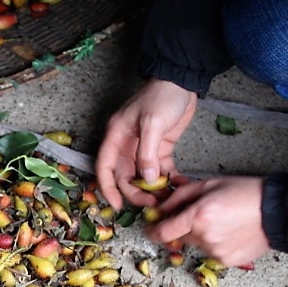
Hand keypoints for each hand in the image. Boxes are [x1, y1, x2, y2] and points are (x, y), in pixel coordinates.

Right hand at [95, 79, 197, 209]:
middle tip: (152, 204)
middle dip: (136, 192)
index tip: (117, 205)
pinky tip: (178, 185)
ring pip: (142, 177)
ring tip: (167, 198)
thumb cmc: (162, 96)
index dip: (108, 188)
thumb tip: (146, 179)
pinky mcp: (160, 149)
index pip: (105, 168)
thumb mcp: (152, 123)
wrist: (182, 81)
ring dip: (152, 189)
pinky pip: (160, 170)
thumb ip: (148, 153)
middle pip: (124, 177)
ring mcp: (143, 148)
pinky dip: (168, 180)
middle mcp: (126, 146)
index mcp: (116, 137)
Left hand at [146, 175, 269, 267]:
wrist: (278, 211)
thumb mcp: (209, 184)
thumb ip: (179, 197)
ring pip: (196, 244)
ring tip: (223, 222)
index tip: (150, 228)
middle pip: (180, 236)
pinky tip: (231, 232)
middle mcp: (204, 236)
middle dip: (184, 227)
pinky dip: (215, 244)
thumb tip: (159, 209)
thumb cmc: (246, 193)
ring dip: (201, 235)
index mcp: (198, 216)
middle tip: (204, 215)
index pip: (162, 232)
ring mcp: (215, 251)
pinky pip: (211, 253)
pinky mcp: (226, 261)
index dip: (153, 231)